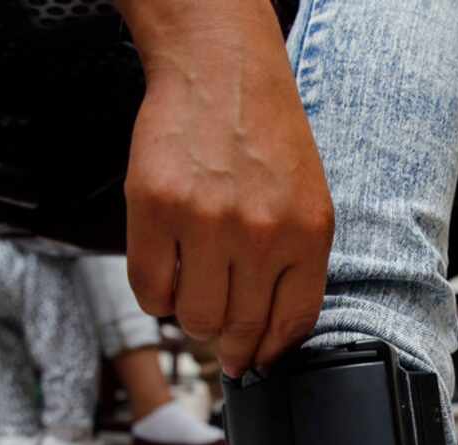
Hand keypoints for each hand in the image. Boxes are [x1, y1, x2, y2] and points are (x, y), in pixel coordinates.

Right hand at [118, 0, 333, 376]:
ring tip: (194, 299)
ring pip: (194, 317)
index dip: (270, 351)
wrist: (221, 72)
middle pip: (240, 327)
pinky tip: (167, 279)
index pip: (292, 323)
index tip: (256, 360)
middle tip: (222, 347)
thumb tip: (267, 337)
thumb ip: (295, 266)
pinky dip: (156, 298)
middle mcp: (261, 233)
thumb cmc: (266, 139)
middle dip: (230, 348)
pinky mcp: (156, 208)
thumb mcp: (307, 203)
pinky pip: (150, 289)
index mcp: (307, 235)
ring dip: (191, 321)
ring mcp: (206, 222)